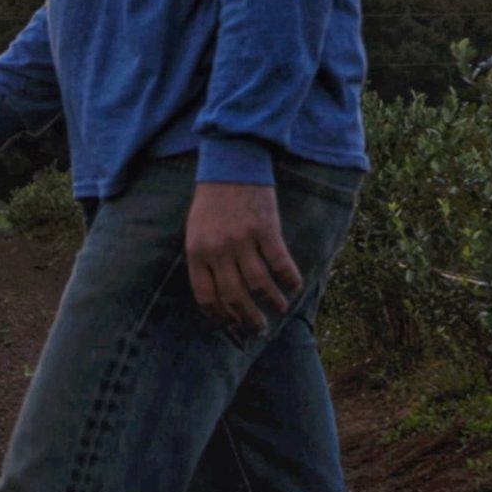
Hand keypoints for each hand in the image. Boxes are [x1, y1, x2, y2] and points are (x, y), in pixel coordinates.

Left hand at [185, 182, 303, 335]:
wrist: (231, 164)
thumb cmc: (212, 201)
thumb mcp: (196, 231)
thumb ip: (205, 261)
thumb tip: (220, 296)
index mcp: (197, 252)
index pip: (207, 297)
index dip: (221, 316)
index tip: (233, 324)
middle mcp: (218, 250)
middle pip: (235, 296)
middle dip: (249, 318)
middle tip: (260, 328)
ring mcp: (243, 240)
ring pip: (259, 284)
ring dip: (272, 302)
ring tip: (281, 308)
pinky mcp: (266, 229)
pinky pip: (280, 263)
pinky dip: (290, 278)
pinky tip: (295, 285)